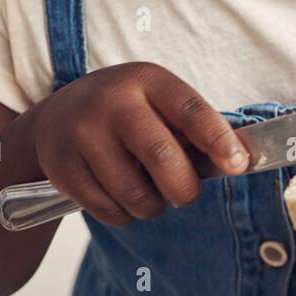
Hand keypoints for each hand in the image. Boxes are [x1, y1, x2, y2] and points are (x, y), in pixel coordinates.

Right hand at [32, 62, 247, 225]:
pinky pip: (108, 210)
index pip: (190, 110)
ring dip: (153, 207)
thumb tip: (239, 162)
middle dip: (185, 188)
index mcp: (147, 80)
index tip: (238, 164)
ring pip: (134, 193)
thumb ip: (194, 129)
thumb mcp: (158, 103)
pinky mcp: (61, 166)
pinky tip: (120, 196)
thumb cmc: (127, 114)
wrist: (56, 117)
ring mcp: (81, 133)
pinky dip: (124, 215)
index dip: (218, 140)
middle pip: (162, 157)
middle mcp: (111, 101)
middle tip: (186, 193)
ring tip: (150, 195)